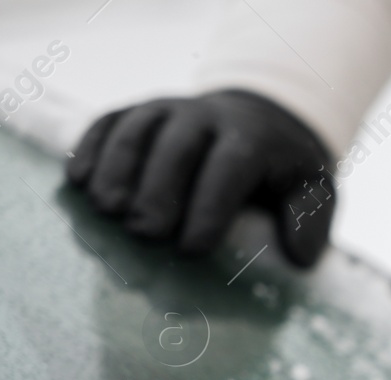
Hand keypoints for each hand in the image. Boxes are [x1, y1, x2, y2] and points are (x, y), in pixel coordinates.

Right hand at [66, 89, 335, 266]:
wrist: (259, 120)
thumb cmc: (282, 172)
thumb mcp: (312, 192)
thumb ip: (309, 223)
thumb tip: (301, 260)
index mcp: (251, 138)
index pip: (229, 168)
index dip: (209, 207)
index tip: (191, 249)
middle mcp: (205, 116)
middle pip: (176, 147)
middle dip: (157, 191)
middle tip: (143, 234)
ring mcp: (167, 108)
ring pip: (137, 130)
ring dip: (117, 170)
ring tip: (105, 211)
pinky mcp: (136, 110)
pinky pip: (107, 122)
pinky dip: (90, 149)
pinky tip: (77, 182)